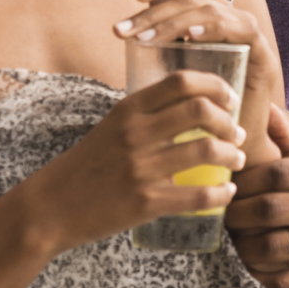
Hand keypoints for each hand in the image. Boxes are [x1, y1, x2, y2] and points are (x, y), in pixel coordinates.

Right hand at [23, 71, 247, 251]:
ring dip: (232, 155)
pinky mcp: (145, 202)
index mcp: (129, 109)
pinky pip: (198, 195)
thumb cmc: (88, 164)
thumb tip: (189, 102)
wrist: (51, 206)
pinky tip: (227, 192)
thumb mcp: (112, 126)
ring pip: (207, 150)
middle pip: (201, 110)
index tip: (230, 99)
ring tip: (237, 161)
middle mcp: (136, 133)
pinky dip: (222, 193)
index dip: (216, 86)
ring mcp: (141, 168)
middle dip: (229, 120)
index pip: (182, 82)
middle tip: (237, 133)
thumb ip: (146, 113)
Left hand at [116, 0, 282, 94]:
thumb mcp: (173, 69)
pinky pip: (243, 29)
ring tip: (146, 38)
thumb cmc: (199, 107)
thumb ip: (159, 47)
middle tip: (125, 29)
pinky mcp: (264, 55)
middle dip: (156, 7)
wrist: (233, 142)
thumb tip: (122, 28)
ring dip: (174, 21)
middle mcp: (230, 17)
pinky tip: (192, 36)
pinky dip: (215, 27)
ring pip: (211, 8)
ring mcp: (249, 34)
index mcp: (208, 15)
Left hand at [226, 105, 288, 287]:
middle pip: (272, 209)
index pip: (277, 172)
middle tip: (222, 217)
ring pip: (275, 247)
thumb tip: (265, 107)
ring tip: (235, 241)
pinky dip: (261, 274)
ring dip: (244, 247)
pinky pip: (284, 280)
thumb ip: (288, 136)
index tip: (226, 187)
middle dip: (238, 215)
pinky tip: (254, 264)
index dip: (244, 181)